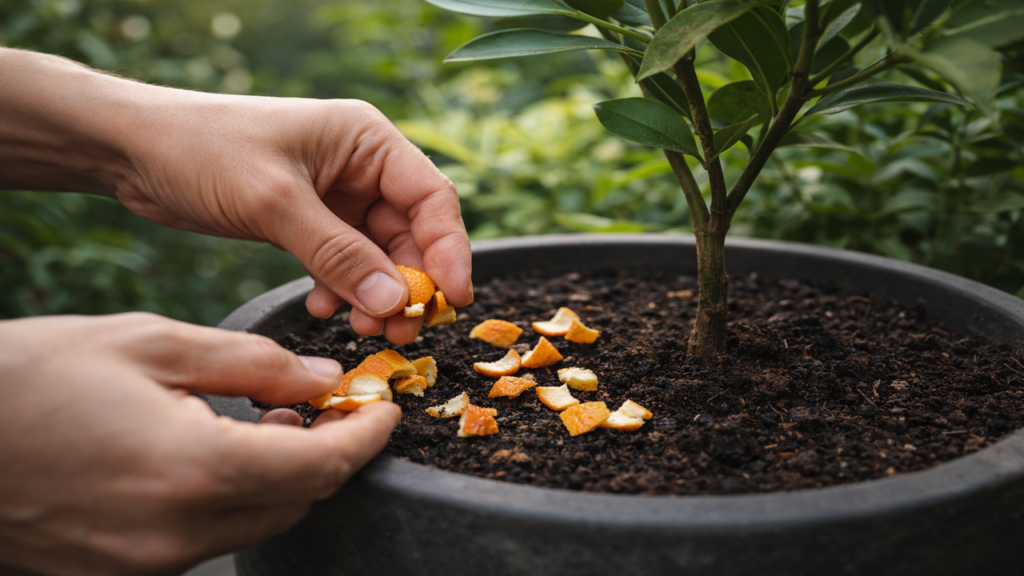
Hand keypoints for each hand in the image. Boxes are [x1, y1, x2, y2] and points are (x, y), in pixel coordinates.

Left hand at [0, 49, 472, 344]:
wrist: (134, 150)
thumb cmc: (202, 151)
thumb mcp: (274, 202)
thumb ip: (337, 254)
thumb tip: (395, 301)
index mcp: (366, 141)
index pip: (431, 198)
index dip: (448, 251)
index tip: (451, 300)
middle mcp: (360, 166)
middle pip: (410, 234)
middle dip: (407, 284)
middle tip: (399, 331)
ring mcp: (336, 195)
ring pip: (378, 255)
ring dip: (374, 294)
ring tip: (360, 329)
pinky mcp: (310, 221)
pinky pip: (344, 263)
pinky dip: (340, 290)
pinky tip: (320, 309)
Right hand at [0, 313, 400, 575]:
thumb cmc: (34, 376)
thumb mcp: (152, 344)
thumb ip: (253, 365)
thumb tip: (322, 381)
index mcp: (193, 470)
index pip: (320, 467)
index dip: (365, 438)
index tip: (384, 410)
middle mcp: (177, 534)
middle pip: (297, 501)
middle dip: (329, 454)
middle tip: (329, 406)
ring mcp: (147, 564)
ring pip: (259, 522)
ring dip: (284, 476)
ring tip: (273, 421)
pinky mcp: (124, 572)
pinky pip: (210, 537)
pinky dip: (237, 498)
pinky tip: (222, 453)